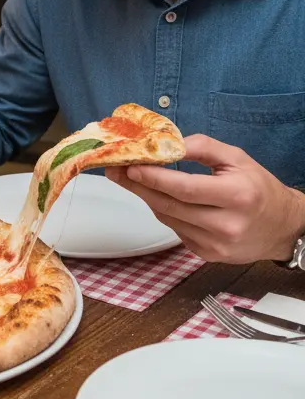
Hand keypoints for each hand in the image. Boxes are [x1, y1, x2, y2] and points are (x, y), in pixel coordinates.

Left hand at [106, 134, 304, 263]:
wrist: (282, 227)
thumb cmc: (258, 188)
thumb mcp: (236, 158)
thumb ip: (202, 146)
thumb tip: (168, 143)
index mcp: (237, 196)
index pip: (184, 187)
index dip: (152, 177)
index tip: (129, 165)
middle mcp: (227, 224)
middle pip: (169, 205)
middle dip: (138, 186)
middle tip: (116, 170)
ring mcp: (216, 245)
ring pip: (167, 218)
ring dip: (148, 198)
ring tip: (132, 180)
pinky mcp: (207, 255)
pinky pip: (175, 230)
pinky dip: (165, 213)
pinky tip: (162, 199)